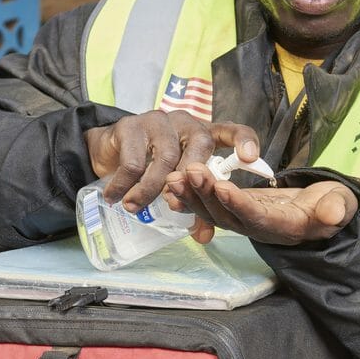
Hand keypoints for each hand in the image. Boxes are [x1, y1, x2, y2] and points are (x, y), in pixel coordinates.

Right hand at [84, 112, 259, 210]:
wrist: (109, 152)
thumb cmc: (151, 167)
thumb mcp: (176, 185)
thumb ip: (193, 205)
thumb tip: (204, 237)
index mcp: (202, 135)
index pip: (230, 131)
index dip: (243, 142)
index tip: (250, 158)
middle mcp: (185, 123)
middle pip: (200, 146)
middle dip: (190, 179)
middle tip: (172, 203)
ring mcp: (159, 121)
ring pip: (165, 157)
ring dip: (151, 189)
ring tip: (134, 207)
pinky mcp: (131, 125)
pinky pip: (133, 162)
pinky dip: (124, 186)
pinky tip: (115, 197)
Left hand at [165, 163, 358, 244]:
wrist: (322, 210)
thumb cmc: (331, 205)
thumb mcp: (340, 205)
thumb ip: (336, 209)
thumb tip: (332, 213)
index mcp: (282, 227)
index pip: (256, 217)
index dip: (239, 204)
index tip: (222, 186)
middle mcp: (257, 228)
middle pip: (226, 214)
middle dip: (206, 194)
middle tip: (190, 171)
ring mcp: (243, 220)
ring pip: (212, 210)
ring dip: (193, 194)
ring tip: (175, 176)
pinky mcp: (234, 210)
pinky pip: (209, 205)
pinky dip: (191, 195)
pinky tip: (173, 183)